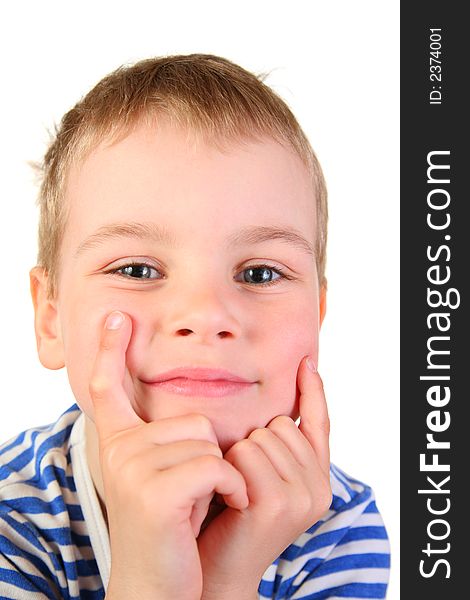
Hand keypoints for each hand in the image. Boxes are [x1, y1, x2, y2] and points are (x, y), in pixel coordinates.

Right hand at [89, 311, 247, 599]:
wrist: (160, 586)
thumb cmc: (174, 528)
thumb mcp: (170, 476)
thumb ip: (175, 441)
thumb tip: (199, 416)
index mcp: (122, 443)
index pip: (109, 387)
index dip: (111, 350)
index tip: (117, 318)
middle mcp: (120, 450)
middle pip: (195, 420)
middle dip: (209, 458)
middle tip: (193, 495)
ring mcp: (134, 470)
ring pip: (209, 444)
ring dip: (220, 478)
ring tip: (198, 506)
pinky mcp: (155, 493)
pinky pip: (216, 469)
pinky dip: (231, 491)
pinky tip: (218, 511)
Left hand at [197, 356, 331, 599]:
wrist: (217, 568)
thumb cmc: (232, 515)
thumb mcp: (262, 476)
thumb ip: (277, 447)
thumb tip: (277, 405)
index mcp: (318, 479)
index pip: (319, 423)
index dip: (313, 391)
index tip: (305, 363)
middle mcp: (318, 487)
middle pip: (282, 424)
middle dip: (254, 440)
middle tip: (243, 478)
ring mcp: (301, 497)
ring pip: (262, 436)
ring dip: (239, 454)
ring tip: (236, 487)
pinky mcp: (277, 504)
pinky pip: (247, 453)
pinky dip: (230, 465)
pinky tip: (229, 493)